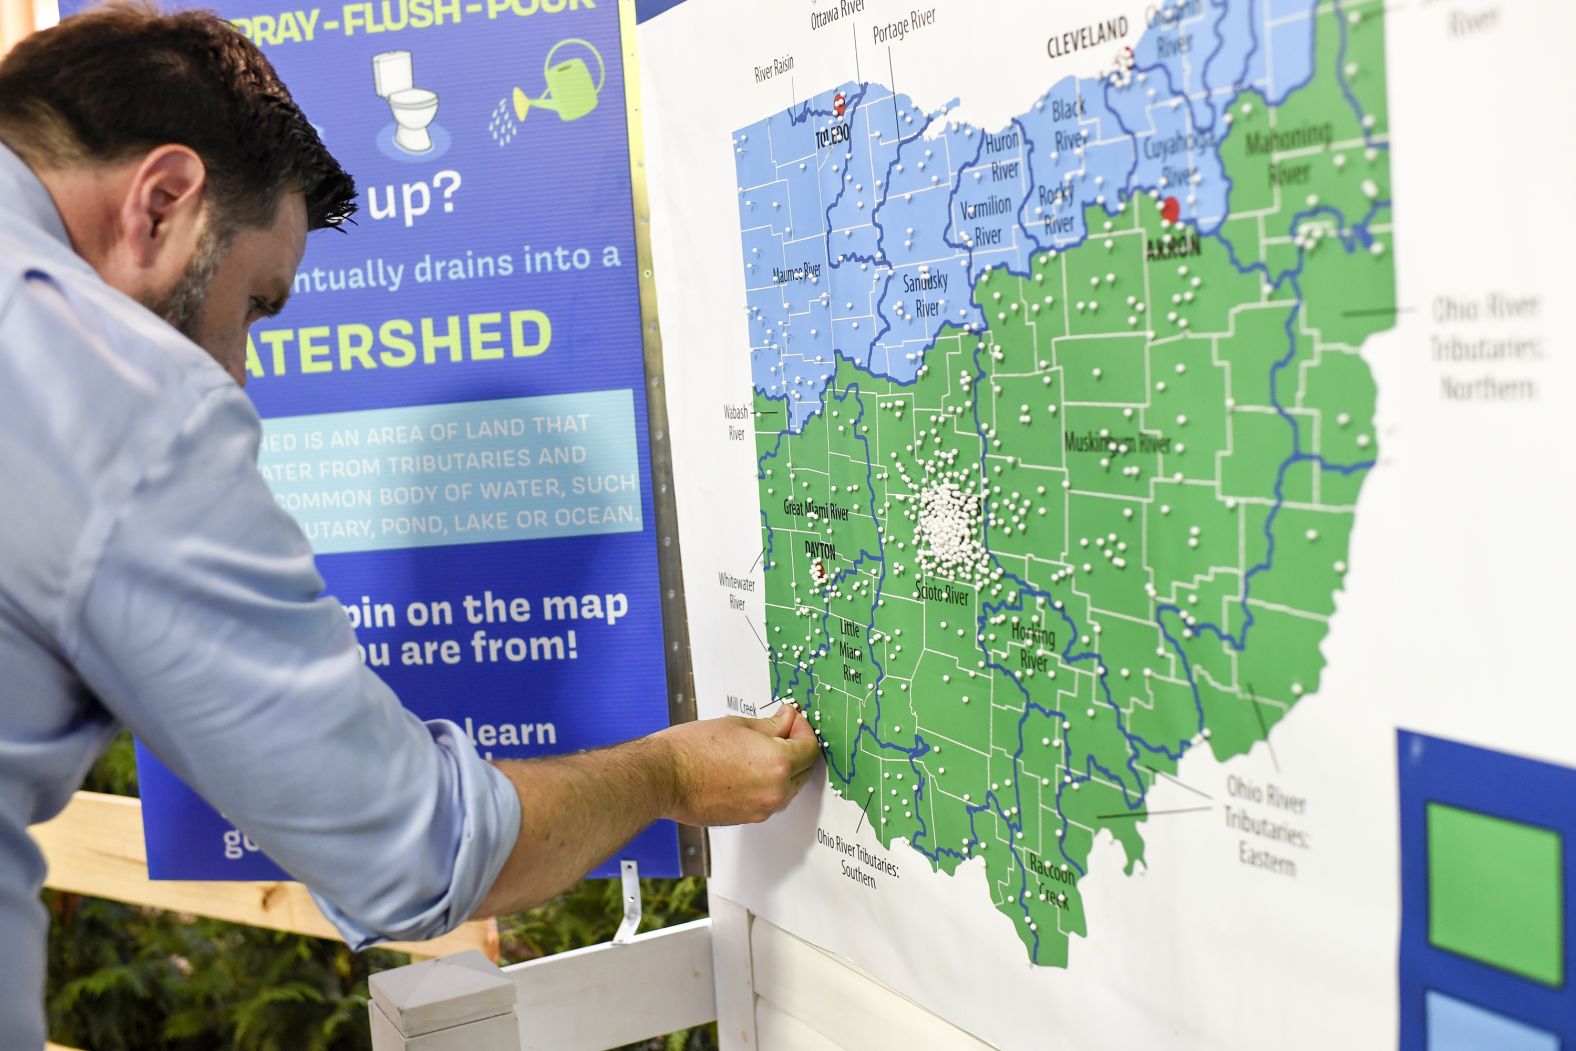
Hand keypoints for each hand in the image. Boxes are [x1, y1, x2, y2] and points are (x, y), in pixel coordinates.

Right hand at [656, 707, 820, 825]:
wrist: (663, 777)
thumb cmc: (692, 750)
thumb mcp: (738, 725)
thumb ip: (771, 725)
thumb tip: (787, 720)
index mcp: (778, 763)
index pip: (810, 747)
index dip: (804, 730)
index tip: (794, 721)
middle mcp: (775, 791)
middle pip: (804, 770)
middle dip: (797, 750)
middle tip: (782, 731)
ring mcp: (761, 809)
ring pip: (787, 788)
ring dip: (784, 770)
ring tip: (761, 750)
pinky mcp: (746, 818)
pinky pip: (768, 800)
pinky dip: (767, 785)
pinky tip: (748, 769)